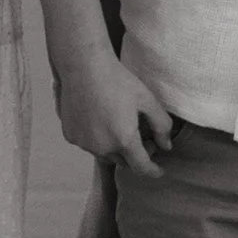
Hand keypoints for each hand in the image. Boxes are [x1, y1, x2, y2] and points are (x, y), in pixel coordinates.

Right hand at [53, 42, 174, 173]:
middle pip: (124, 161)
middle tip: (143, 137)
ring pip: (105, 154)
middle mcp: (103, 147)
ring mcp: (84, 143)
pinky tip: (100, 119)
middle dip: (135, 155)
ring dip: (114, 147)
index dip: (153, 171)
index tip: (159, 170)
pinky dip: (97, 139)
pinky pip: (88, 144)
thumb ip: (161, 125)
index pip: (142, 167)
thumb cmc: (117, 80)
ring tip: (120, 125)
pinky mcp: (70, 136)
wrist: (83, 66)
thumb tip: (166, 146)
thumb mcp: (147, 99)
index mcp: (124, 140)